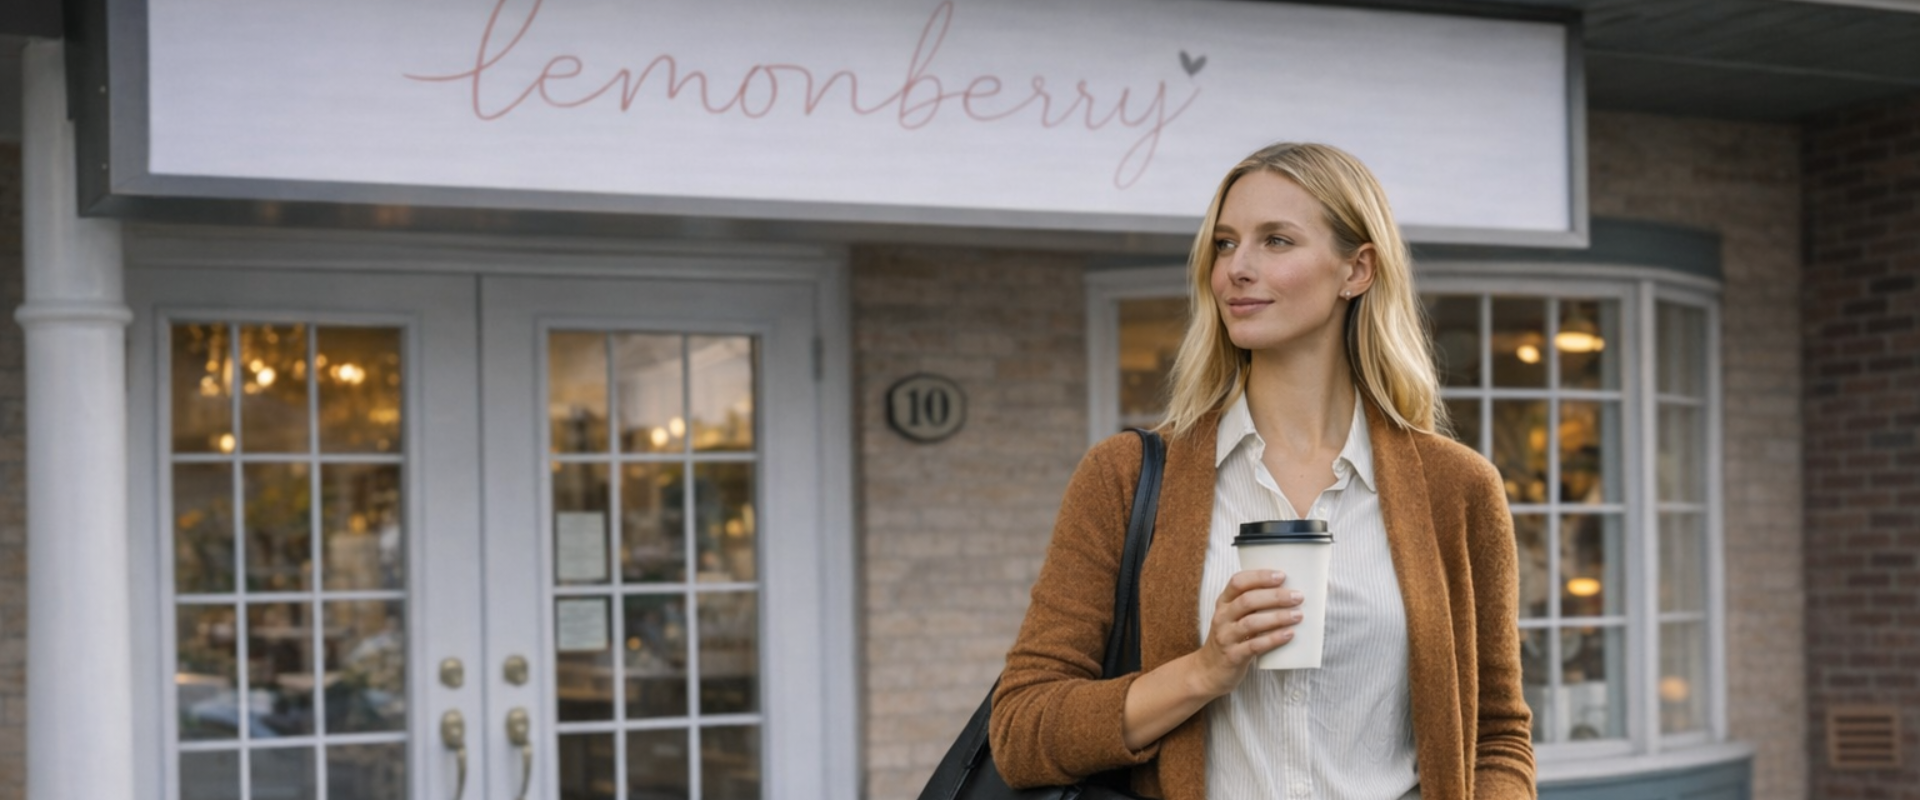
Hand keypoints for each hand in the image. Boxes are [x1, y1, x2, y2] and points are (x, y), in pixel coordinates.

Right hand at [1194, 569, 1304, 696]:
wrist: (1209, 671)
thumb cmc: (1230, 639)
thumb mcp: (1233, 618)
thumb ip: (1252, 605)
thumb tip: (1288, 594)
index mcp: (1224, 603)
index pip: (1238, 582)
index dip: (1260, 576)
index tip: (1282, 576)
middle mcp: (1222, 617)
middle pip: (1247, 601)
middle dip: (1275, 596)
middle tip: (1297, 597)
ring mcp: (1225, 637)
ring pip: (1251, 623)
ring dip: (1277, 617)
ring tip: (1298, 615)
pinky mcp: (1233, 656)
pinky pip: (1254, 646)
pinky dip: (1273, 639)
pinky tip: (1288, 634)